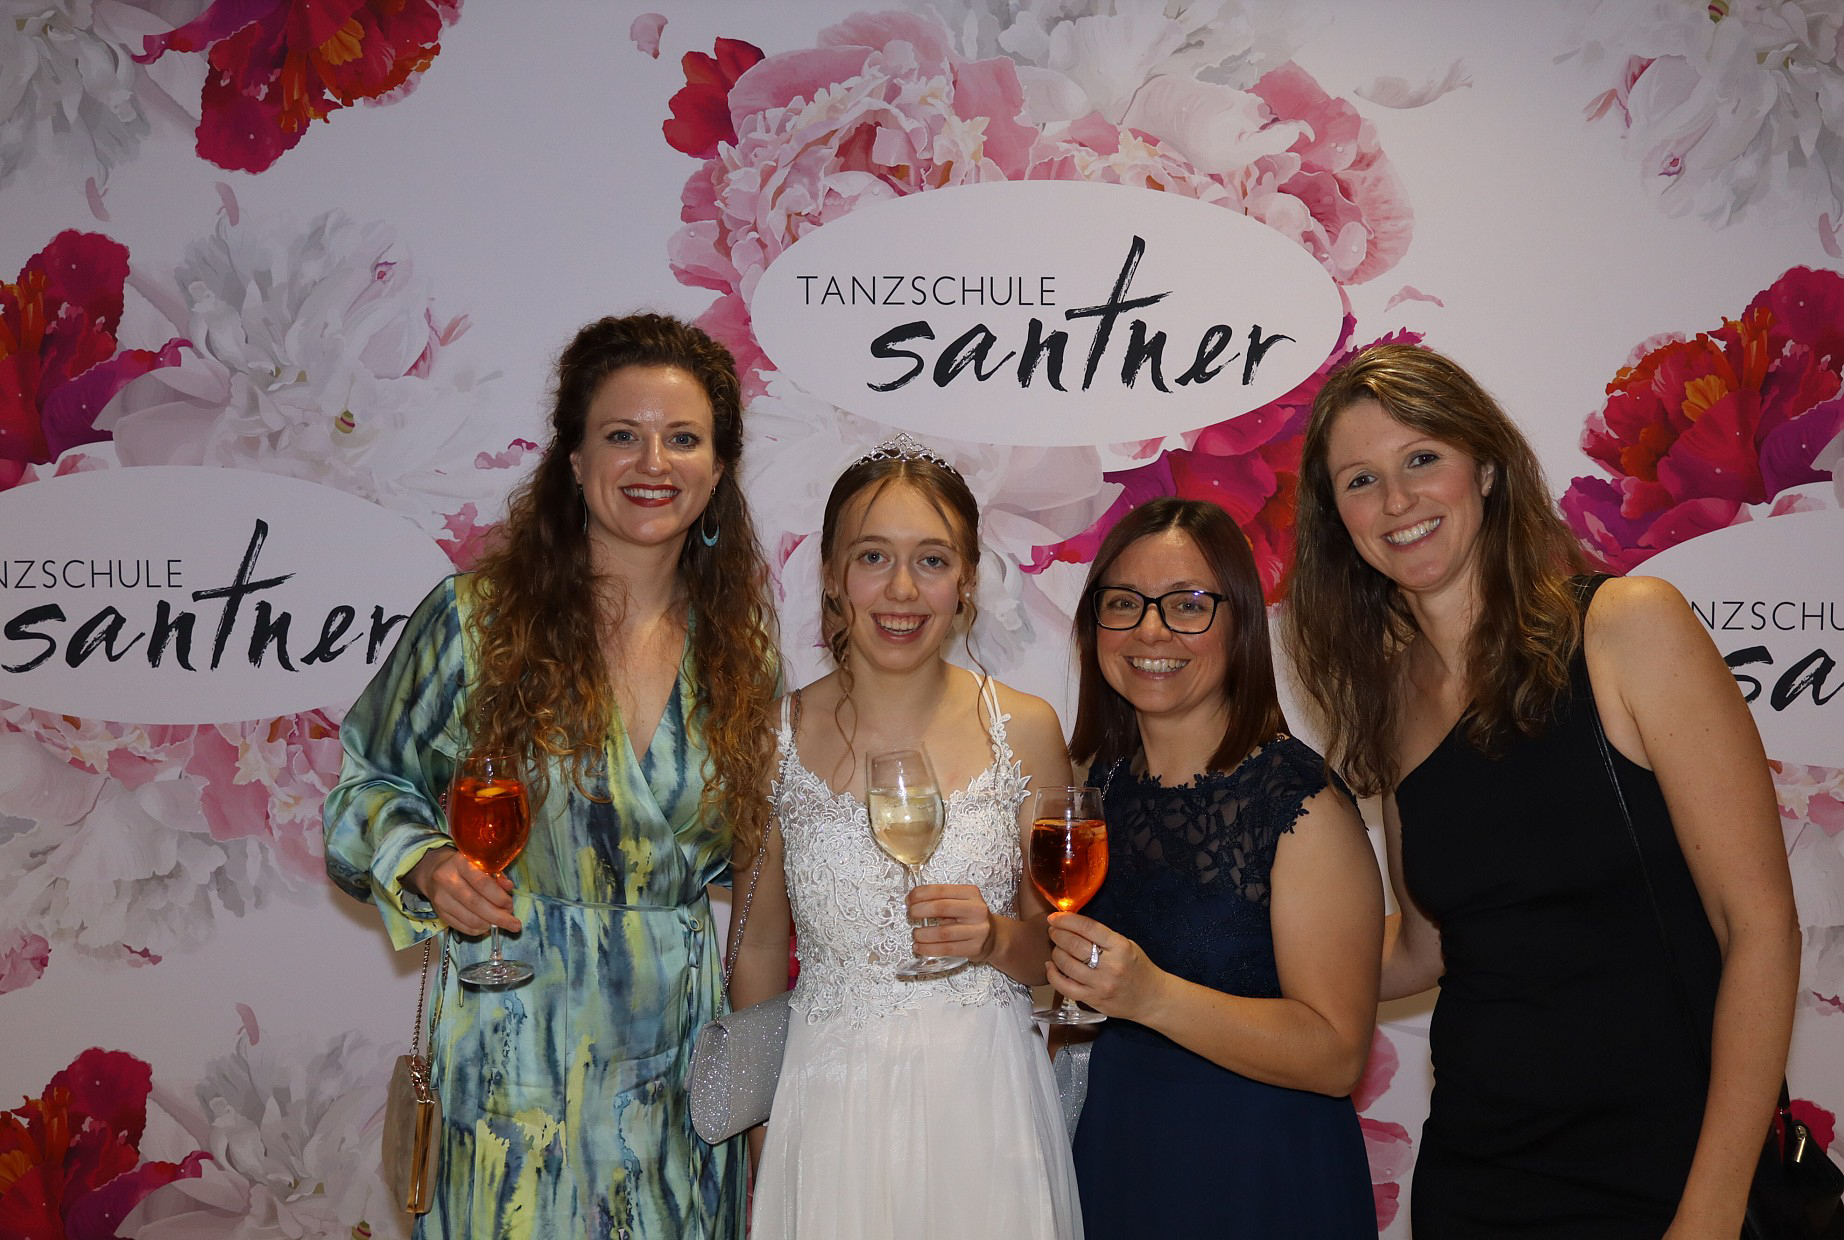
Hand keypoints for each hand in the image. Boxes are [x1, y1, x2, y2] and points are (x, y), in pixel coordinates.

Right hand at [408, 845, 519, 936]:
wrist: (435, 871)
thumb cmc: (466, 867)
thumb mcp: (482, 864)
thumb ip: (496, 876)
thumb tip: (508, 889)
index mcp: (460, 862)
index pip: (482, 883)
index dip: (499, 897)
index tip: (510, 905)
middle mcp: (447, 879)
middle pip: (475, 904)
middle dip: (498, 917)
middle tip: (514, 925)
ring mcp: (440, 898)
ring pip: (468, 918)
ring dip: (489, 924)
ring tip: (501, 924)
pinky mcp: (438, 912)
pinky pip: (461, 927)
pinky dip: (477, 930)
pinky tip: (487, 927)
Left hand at [908, 884, 995, 962]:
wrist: (993, 937)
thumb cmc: (970, 917)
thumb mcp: (961, 902)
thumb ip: (941, 900)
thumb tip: (913, 903)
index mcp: (971, 893)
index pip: (941, 890)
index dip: (920, 894)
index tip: (909, 899)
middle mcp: (977, 910)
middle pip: (941, 908)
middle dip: (919, 911)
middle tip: (910, 915)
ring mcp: (978, 930)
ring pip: (942, 932)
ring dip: (922, 934)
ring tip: (915, 934)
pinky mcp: (974, 948)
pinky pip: (946, 949)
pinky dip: (928, 949)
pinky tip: (919, 947)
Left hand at [1045, 911, 1164, 1022]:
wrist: (1152, 998)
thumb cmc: (1138, 968)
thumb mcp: (1127, 945)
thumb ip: (1102, 937)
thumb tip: (1073, 925)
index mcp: (1120, 947)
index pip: (1087, 927)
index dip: (1066, 920)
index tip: (1055, 917)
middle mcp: (1110, 965)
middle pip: (1073, 944)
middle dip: (1058, 934)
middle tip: (1053, 930)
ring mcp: (1100, 984)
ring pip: (1066, 965)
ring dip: (1056, 952)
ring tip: (1056, 947)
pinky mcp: (1093, 999)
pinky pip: (1065, 987)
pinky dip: (1053, 975)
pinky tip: (1051, 967)